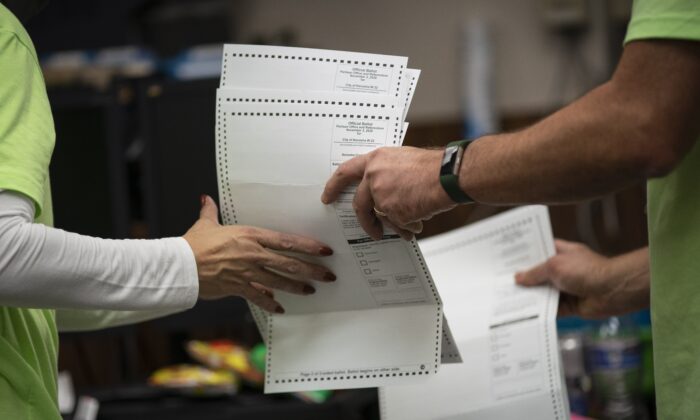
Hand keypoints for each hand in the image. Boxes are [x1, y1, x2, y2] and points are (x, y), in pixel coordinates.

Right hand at [184, 195, 335, 313]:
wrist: (180, 266)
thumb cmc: (193, 245)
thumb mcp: (205, 224)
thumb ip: (210, 211)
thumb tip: (207, 199)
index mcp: (250, 236)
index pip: (286, 241)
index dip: (308, 246)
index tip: (323, 250)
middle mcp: (253, 254)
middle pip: (289, 263)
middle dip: (311, 269)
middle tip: (328, 275)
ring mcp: (248, 272)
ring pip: (280, 281)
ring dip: (297, 287)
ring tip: (311, 290)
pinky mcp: (238, 288)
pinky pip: (259, 297)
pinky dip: (270, 303)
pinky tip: (280, 308)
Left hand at [321, 146, 455, 239]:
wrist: (448, 175)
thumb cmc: (433, 166)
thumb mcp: (403, 160)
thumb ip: (387, 172)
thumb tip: (383, 190)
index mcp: (375, 160)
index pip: (345, 172)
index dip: (333, 186)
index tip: (327, 196)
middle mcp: (374, 177)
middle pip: (360, 204)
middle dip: (366, 221)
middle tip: (371, 230)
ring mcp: (382, 195)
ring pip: (382, 217)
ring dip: (395, 225)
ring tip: (409, 227)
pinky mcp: (393, 211)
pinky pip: (397, 224)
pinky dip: (408, 226)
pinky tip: (418, 222)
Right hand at [515, 240, 649, 318]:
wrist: (612, 291)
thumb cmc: (587, 271)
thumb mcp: (555, 266)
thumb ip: (535, 272)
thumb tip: (518, 278)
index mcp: (562, 252)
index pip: (539, 250)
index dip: (524, 254)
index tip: (507, 258)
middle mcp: (563, 269)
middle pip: (538, 273)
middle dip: (523, 278)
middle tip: (502, 280)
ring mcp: (565, 287)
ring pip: (542, 292)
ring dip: (529, 296)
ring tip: (506, 298)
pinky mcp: (569, 305)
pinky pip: (550, 309)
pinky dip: (539, 311)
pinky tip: (522, 313)